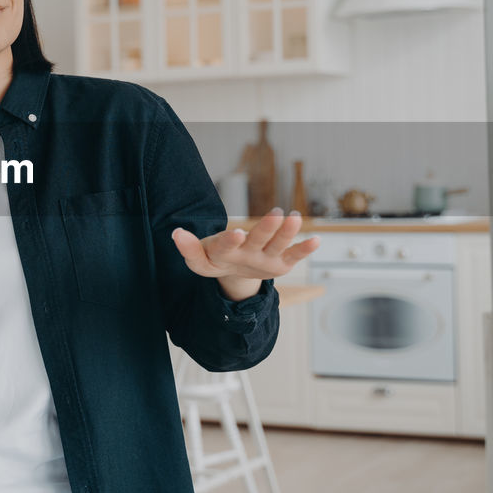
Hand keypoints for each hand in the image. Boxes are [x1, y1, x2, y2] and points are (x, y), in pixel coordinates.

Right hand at [171, 208, 319, 300]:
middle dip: (266, 230)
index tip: (236, 232)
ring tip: (295, 217)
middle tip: (276, 214)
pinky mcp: (281, 264)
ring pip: (278, 247)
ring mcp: (266, 262)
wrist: (235, 279)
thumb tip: (176, 233)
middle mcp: (248, 258)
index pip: (227, 248)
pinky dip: (305, 249)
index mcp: (226, 256)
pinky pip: (294, 256)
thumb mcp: (198, 258)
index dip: (230, 241)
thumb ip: (188, 247)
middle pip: (257, 243)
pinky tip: (317, 240)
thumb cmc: (215, 259)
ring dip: (287, 233)